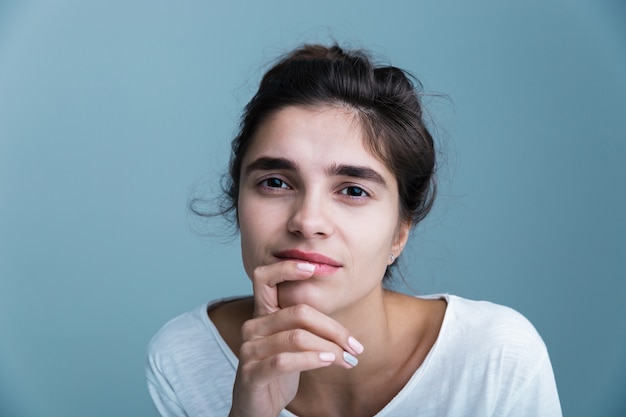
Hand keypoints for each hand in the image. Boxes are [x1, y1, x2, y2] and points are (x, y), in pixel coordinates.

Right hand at [229, 261, 363, 416]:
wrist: (255, 408)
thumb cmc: (278, 372)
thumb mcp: (294, 345)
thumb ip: (308, 328)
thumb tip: (346, 330)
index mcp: (262, 314)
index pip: (264, 278)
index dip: (286, 268)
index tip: (313, 267)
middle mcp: (252, 327)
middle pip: (297, 312)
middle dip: (333, 328)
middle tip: (355, 345)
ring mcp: (249, 350)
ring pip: (296, 337)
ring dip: (329, 348)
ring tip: (348, 359)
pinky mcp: (251, 373)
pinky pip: (284, 361)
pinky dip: (312, 359)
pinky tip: (329, 361)